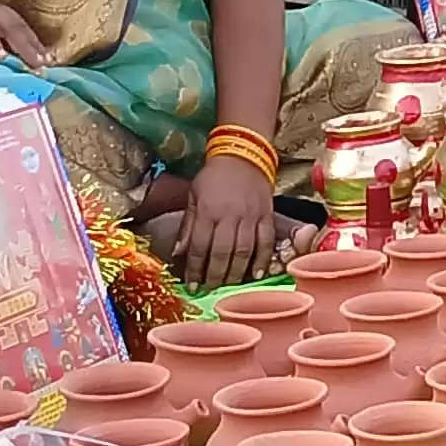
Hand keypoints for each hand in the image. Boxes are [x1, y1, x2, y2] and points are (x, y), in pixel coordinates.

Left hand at [180, 155, 282, 287]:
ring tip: (229, 285)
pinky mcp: (267, 215)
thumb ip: (187, 225)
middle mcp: (229, 215)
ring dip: (236, 272)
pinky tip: (256, 275)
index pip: (199, 246)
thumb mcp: (193, 196)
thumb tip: (178, 253)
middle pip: (221, 253)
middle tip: (210, 289)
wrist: (243, 155)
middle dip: (214, 276)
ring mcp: (250, 216)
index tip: (192, 286)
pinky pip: (265, 242)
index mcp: (207, 211)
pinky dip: (262, 260)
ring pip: (243, 251)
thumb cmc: (214, 177)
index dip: (195, 269)